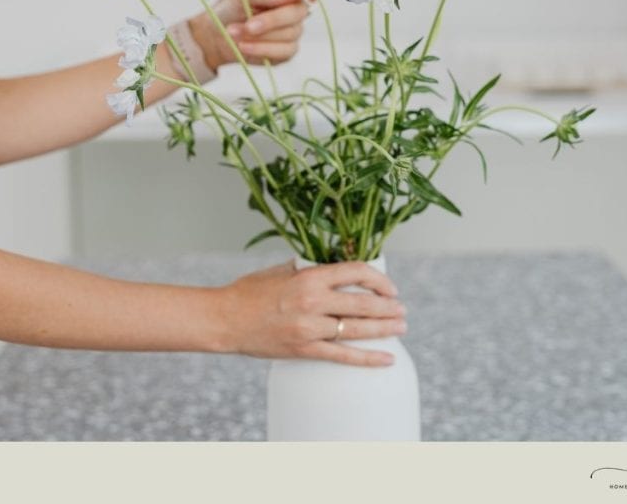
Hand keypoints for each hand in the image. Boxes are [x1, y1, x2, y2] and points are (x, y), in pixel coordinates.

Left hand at [189, 0, 325, 70]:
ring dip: (260, 36)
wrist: (215, 36)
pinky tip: (243, 45)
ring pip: (290, 34)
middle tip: (248, 25)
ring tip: (235, 32)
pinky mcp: (286, 51)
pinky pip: (283, 51)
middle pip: (299, 12)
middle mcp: (294, 9)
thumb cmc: (230, 9)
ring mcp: (293, 31)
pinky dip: (261, 49)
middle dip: (271, 20)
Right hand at [218, 259, 406, 365]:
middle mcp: (312, 301)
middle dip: (388, 307)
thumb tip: (334, 268)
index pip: (355, 272)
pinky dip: (368, 358)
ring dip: (384, 329)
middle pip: (363, 303)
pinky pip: (343, 356)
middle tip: (401, 310)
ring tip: (401, 327)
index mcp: (308, 277)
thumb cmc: (249, 292)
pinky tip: (386, 358)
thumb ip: (308, 267)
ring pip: (357, 329)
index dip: (378, 279)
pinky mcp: (304, 349)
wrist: (225, 320)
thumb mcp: (280, 270)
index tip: (388, 286)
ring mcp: (309, 328)